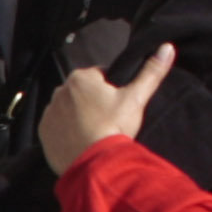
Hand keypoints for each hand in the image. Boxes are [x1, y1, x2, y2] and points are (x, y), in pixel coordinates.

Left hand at [43, 42, 174, 178]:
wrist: (95, 164)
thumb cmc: (115, 127)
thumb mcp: (136, 98)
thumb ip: (151, 72)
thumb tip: (167, 48)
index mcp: (80, 77)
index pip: (99, 77)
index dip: (112, 90)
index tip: (117, 106)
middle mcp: (60, 91)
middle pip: (82, 93)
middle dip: (93, 103)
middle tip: (107, 121)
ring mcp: (49, 112)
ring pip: (68, 109)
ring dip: (78, 116)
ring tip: (94, 132)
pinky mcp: (43, 132)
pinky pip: (56, 127)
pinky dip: (66, 131)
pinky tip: (81, 141)